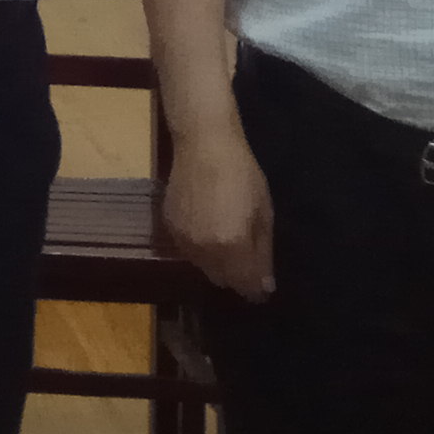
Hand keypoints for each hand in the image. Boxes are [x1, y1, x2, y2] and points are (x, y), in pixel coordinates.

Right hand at [163, 129, 274, 300]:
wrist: (203, 145)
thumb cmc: (242, 174)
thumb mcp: (263, 213)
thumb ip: (263, 253)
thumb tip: (265, 285)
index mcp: (232, 246)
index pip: (245, 284)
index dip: (256, 288)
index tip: (264, 285)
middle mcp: (204, 250)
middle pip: (222, 280)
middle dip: (237, 276)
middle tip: (248, 259)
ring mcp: (183, 240)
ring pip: (203, 267)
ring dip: (218, 263)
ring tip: (228, 240)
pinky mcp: (169, 228)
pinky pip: (188, 251)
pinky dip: (201, 248)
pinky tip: (209, 227)